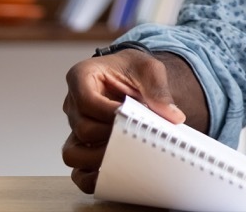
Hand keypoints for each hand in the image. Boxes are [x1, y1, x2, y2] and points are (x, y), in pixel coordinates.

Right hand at [61, 50, 190, 192]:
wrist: (132, 76)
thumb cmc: (134, 69)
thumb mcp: (148, 69)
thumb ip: (158, 89)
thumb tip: (173, 116)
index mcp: (82, 77)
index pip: (87, 100)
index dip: (109, 113)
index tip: (132, 116)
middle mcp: (73, 104)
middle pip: (83, 128)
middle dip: (111, 136)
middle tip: (136, 136)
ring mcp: (75, 127)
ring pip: (72, 152)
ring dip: (98, 159)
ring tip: (126, 155)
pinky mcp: (82, 145)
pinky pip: (76, 169)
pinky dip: (90, 177)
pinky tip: (113, 174)